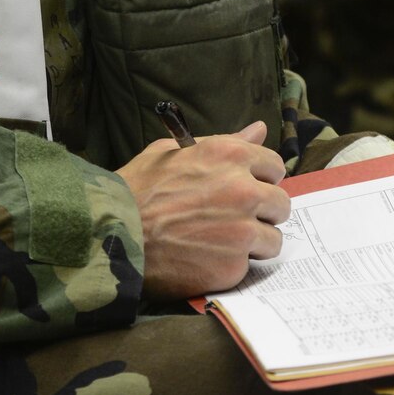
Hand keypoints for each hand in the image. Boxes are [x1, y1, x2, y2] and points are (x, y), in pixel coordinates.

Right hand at [117, 120, 287, 299]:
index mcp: (227, 155)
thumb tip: (259, 131)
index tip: (243, 187)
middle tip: (230, 218)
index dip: (258, 178)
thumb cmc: (136, 190)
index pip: (274, 165)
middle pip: (281, 203)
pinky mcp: (237, 263)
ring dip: (252, 241)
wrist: (113, 234)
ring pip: (273, 237)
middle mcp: (242, 188)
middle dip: (260, 211)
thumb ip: (221, 142)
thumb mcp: (170, 153)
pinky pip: (254, 263)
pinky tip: (208, 256)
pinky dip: (235, 263)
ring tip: (218, 240)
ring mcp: (242, 228)